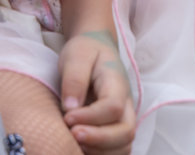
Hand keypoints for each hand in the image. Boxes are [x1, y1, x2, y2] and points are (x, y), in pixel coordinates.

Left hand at [59, 30, 135, 154]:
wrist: (95, 50)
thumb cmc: (85, 51)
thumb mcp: (76, 55)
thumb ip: (74, 78)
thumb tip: (70, 107)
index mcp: (117, 83)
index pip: (113, 107)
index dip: (91, 117)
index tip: (67, 117)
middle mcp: (126, 105)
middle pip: (126, 132)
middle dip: (99, 140)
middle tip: (72, 135)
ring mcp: (124, 118)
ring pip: (124, 146)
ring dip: (101, 150)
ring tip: (74, 143)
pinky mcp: (116, 128)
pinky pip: (117, 149)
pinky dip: (102, 153)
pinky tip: (80, 148)